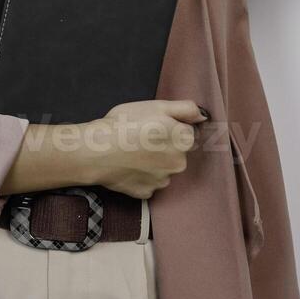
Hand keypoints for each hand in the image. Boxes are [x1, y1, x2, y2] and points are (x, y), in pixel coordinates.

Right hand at [82, 99, 207, 199]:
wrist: (96, 151)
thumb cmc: (125, 124)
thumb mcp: (157, 106)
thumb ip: (186, 108)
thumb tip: (203, 116)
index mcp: (184, 140)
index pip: (188, 133)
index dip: (171, 126)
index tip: (154, 125)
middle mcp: (179, 163)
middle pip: (176, 152)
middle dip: (164, 145)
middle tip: (141, 136)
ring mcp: (163, 181)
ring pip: (163, 168)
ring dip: (153, 162)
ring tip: (132, 151)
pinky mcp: (147, 193)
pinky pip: (148, 183)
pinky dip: (141, 176)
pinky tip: (128, 165)